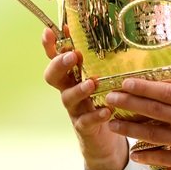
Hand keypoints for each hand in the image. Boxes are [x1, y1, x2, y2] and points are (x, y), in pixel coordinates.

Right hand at [41, 26, 128, 169]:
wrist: (105, 139)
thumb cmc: (105, 98)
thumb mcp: (105, 77)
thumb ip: (107, 60)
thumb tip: (122, 30)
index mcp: (73, 74)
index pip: (56, 56)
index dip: (50, 45)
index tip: (48, 31)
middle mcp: (69, 89)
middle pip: (53, 76)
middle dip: (60, 64)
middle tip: (72, 56)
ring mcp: (75, 109)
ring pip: (68, 98)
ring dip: (79, 89)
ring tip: (91, 84)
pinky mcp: (84, 126)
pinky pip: (85, 121)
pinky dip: (95, 115)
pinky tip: (107, 111)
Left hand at [105, 47, 170, 169]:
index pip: (168, 92)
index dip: (145, 87)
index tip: (127, 82)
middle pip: (155, 111)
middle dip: (130, 103)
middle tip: (110, 98)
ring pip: (155, 135)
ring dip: (131, 129)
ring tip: (112, 124)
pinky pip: (166, 158)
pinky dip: (148, 156)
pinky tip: (135, 154)